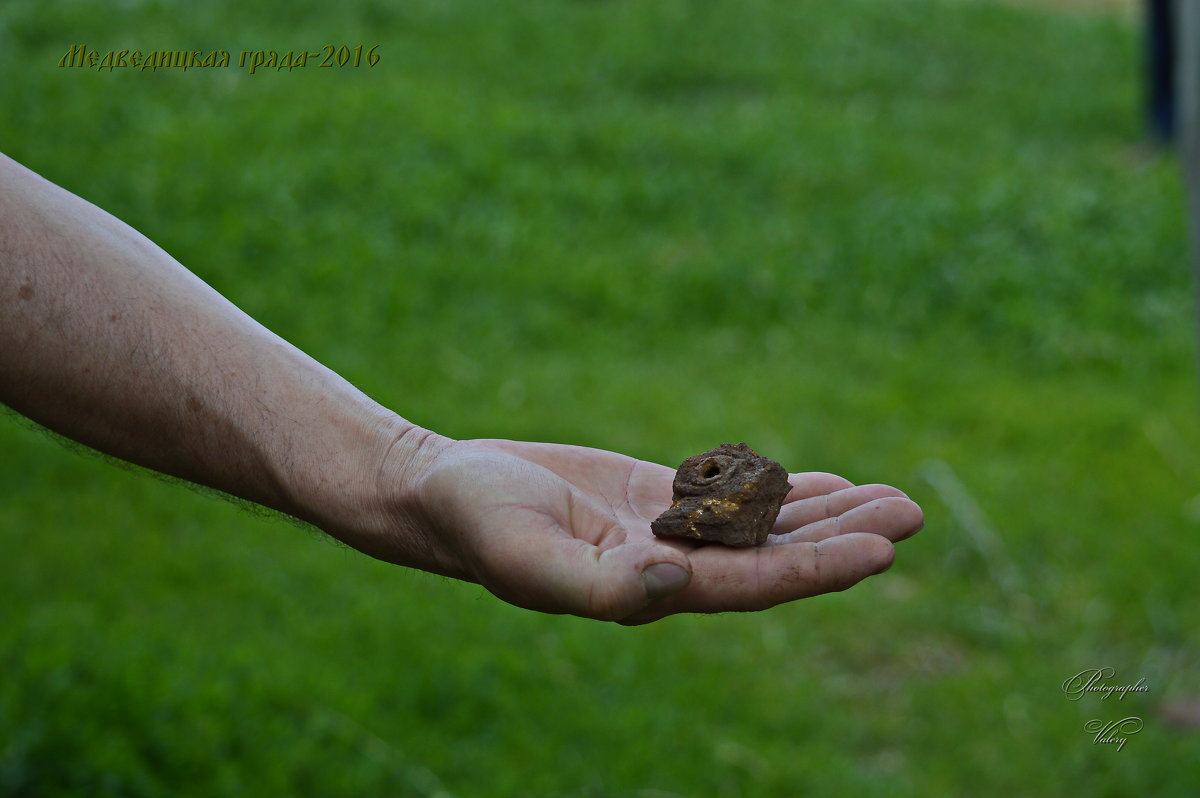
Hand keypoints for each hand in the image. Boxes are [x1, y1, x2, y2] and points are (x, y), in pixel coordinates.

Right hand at [372, 436, 922, 623]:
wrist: (441, 492)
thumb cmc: (474, 526)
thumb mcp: (527, 558)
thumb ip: (601, 586)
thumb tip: (679, 586)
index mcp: (645, 592)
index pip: (751, 583)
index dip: (818, 566)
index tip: (884, 548)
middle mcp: (666, 567)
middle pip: (773, 554)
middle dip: (843, 536)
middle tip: (913, 512)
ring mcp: (662, 531)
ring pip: (761, 524)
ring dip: (826, 511)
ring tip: (893, 497)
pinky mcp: (650, 496)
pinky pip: (729, 493)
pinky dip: (778, 488)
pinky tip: (822, 484)